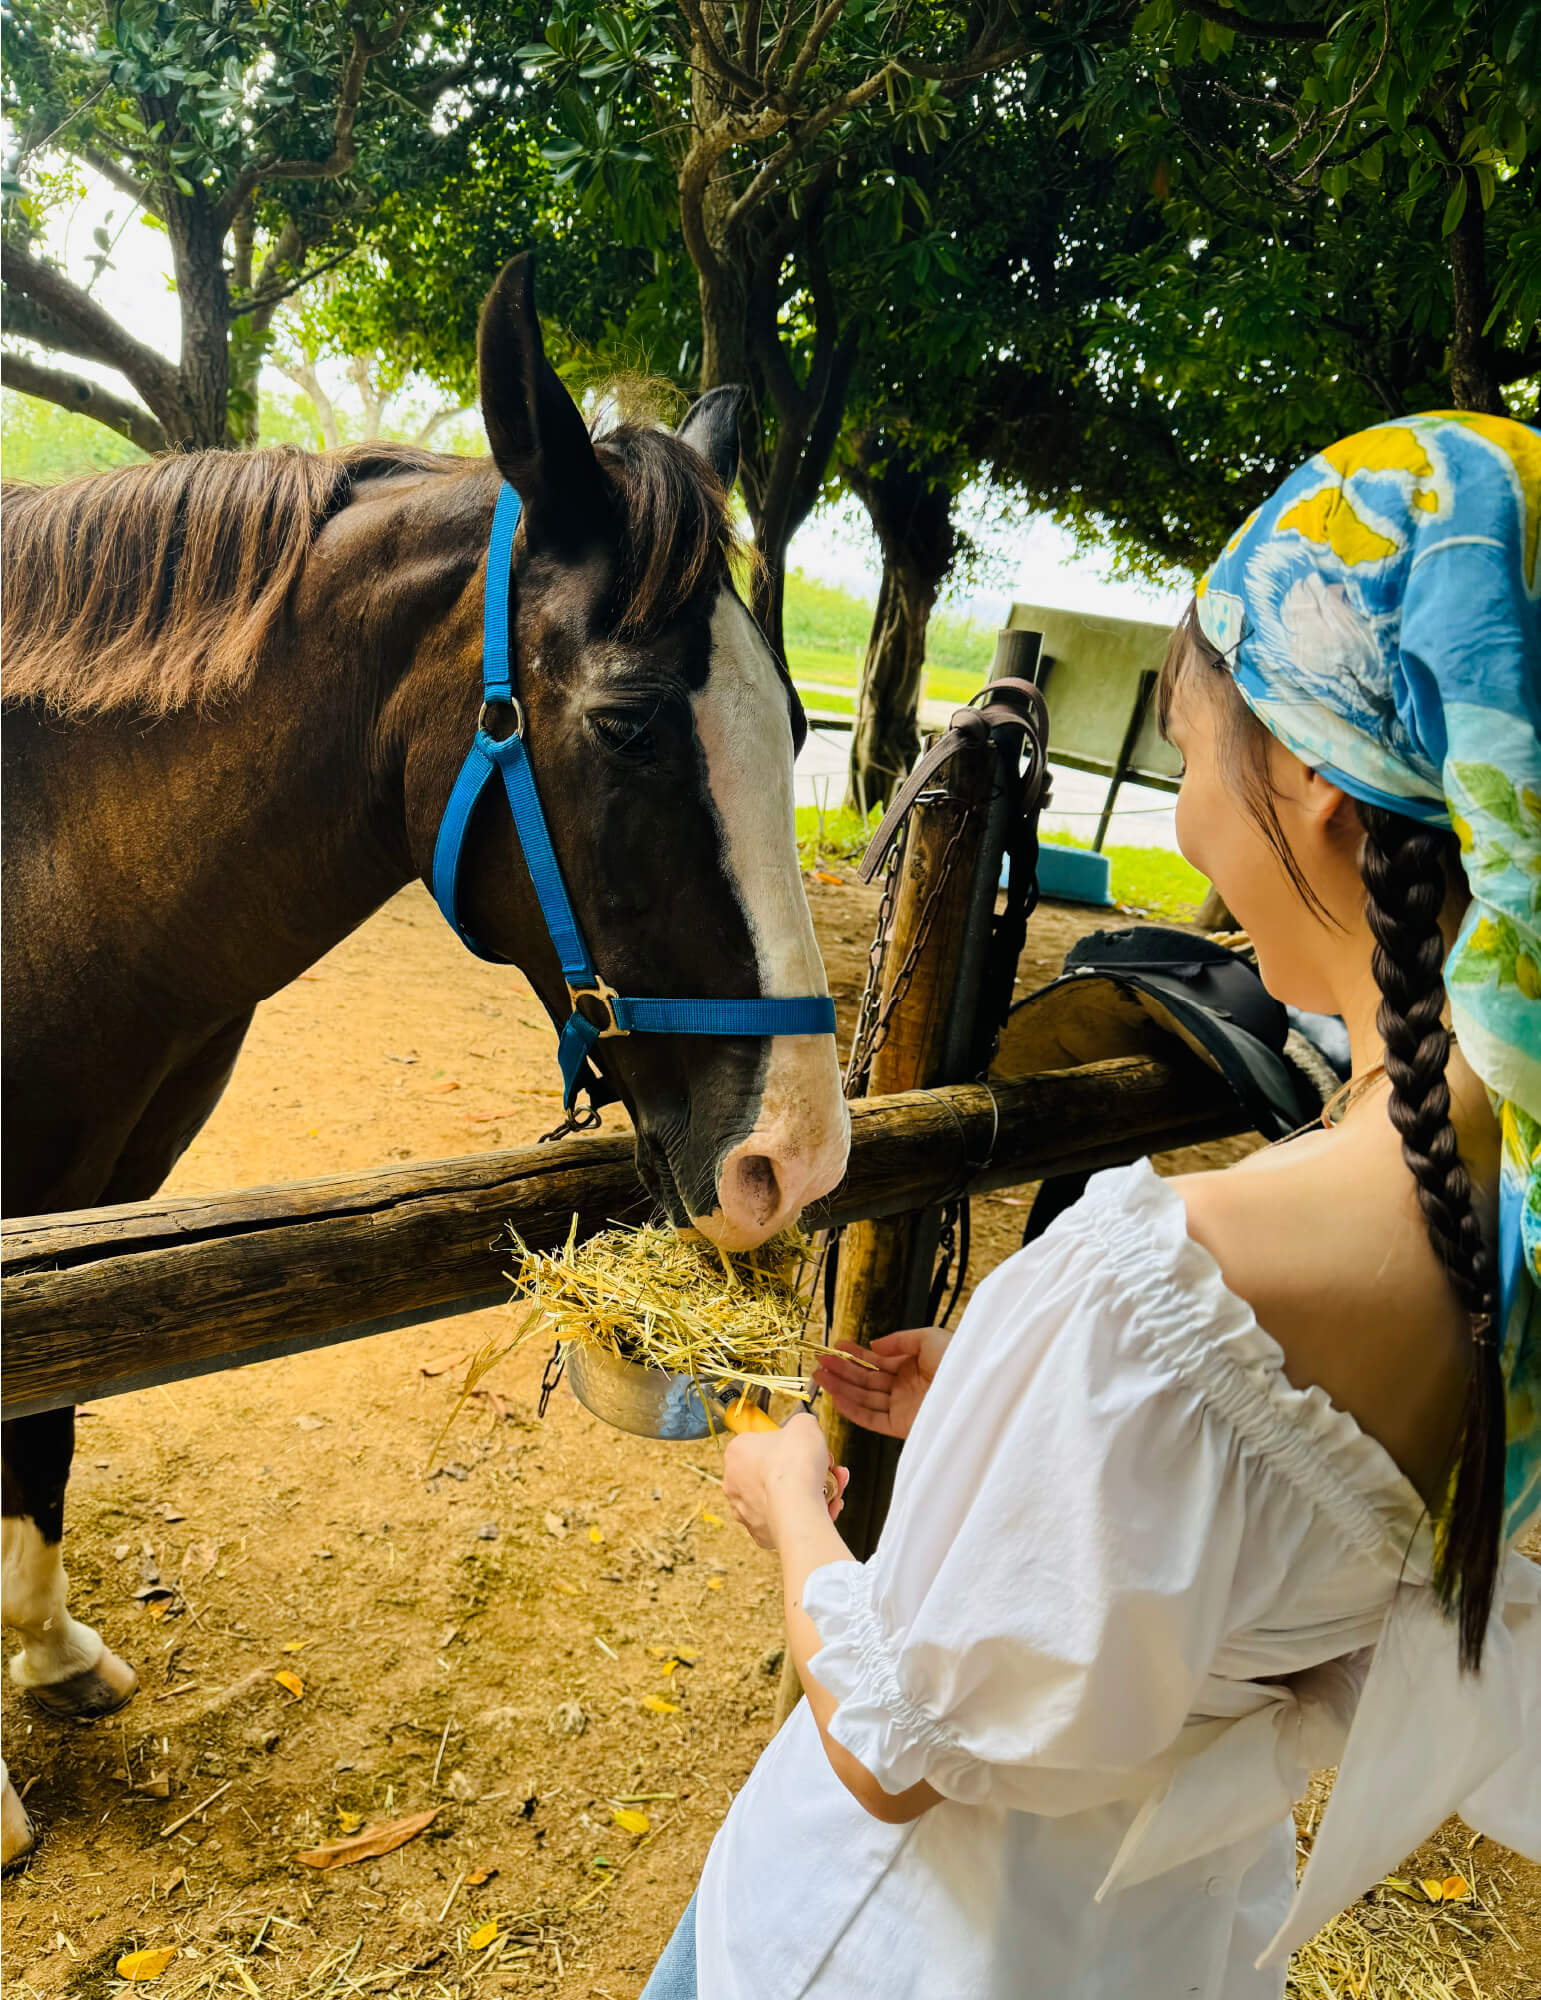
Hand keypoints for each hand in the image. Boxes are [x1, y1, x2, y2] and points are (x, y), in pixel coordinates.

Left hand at [721, 1411, 849, 1549]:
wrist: (798, 1505)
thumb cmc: (795, 1463)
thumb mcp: (804, 1425)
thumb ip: (801, 1424)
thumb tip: (803, 1429)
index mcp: (737, 1452)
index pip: (762, 1444)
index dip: (790, 1445)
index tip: (806, 1448)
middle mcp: (735, 1483)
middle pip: (774, 1473)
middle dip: (803, 1470)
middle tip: (825, 1467)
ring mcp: (746, 1511)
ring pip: (782, 1498)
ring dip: (809, 1491)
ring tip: (833, 1486)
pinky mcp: (761, 1533)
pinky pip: (787, 1519)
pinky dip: (806, 1513)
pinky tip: (825, 1506)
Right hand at [813, 1326, 950, 1440]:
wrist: (975, 1386)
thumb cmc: (958, 1358)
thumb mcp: (928, 1338)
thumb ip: (899, 1341)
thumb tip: (874, 1346)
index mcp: (912, 1367)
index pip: (877, 1362)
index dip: (855, 1354)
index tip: (835, 1346)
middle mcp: (904, 1388)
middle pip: (866, 1380)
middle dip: (842, 1370)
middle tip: (820, 1361)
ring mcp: (902, 1407)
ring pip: (865, 1397)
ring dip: (841, 1388)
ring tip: (820, 1376)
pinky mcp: (902, 1425)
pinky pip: (872, 1418)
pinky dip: (853, 1410)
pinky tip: (836, 1398)